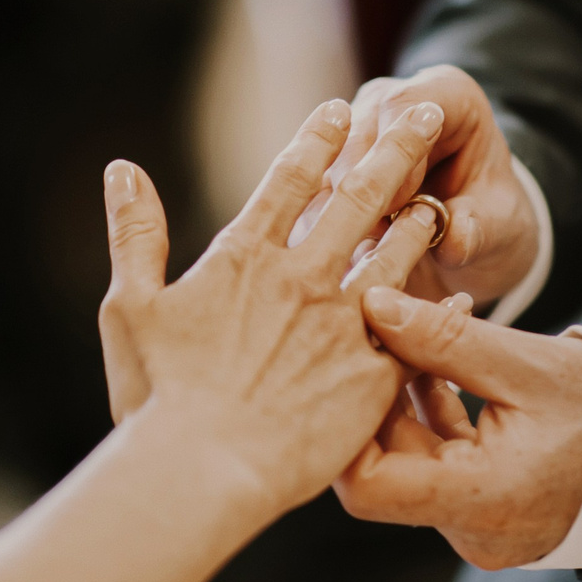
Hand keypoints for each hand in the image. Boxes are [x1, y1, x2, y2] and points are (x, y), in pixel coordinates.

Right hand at [96, 99, 451, 513]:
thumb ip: (135, 233)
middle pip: (359, 200)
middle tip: (424, 111)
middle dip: (395, 150)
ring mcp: (343, 326)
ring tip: (442, 196)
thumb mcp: (130, 306)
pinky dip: (439, 311)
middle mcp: (302, 279)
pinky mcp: (371, 377)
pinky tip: (459, 295)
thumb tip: (122, 168)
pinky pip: (417, 335)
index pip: (290, 181)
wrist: (201, 473)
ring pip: (395, 257)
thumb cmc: (156, 398)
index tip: (343, 109)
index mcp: (245, 258)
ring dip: (421, 220)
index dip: (318, 140)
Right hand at [324, 67, 539, 307]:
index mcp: (448, 96)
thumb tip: (456, 237)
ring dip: (332, 215)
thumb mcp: (501, 227)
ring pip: (323, 164)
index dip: (396, 153)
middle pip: (356, 132)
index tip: (400, 207)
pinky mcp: (327, 168)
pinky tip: (327, 262)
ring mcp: (354, 132)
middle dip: (356, 189)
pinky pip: (308, 195)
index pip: (407, 106)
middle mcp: (392, 103)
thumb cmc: (490, 221)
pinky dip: (317, 231)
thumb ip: (481, 229)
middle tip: (366, 242)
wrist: (468, 235)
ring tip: (347, 259)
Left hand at [332, 290, 581, 568]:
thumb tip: (373, 304)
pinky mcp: (486, 513)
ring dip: (405, 400)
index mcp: (481, 501)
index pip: (368, 487)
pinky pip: (439, 466)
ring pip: (410, 464)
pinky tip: (439, 363)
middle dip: (376, 398)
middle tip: (380, 332)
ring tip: (419, 332)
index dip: (346, 426)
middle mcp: (472, 530)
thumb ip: (444, 338)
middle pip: (386, 470)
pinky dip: (434, 417)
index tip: (350, 363)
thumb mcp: (526, 364)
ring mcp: (478, 527)